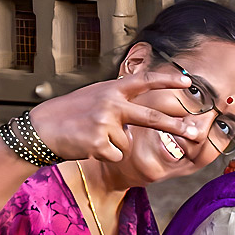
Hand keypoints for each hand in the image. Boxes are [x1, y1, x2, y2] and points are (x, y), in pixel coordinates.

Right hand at [21, 71, 206, 162]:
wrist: (40, 129)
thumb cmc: (68, 113)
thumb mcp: (95, 95)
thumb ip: (118, 100)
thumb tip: (143, 115)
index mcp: (112, 88)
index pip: (144, 80)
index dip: (167, 79)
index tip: (187, 80)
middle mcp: (111, 103)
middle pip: (151, 116)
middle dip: (175, 125)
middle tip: (194, 131)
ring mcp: (106, 123)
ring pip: (128, 142)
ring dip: (114, 143)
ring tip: (91, 135)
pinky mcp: (99, 143)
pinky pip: (116, 154)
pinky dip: (105, 155)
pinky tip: (88, 146)